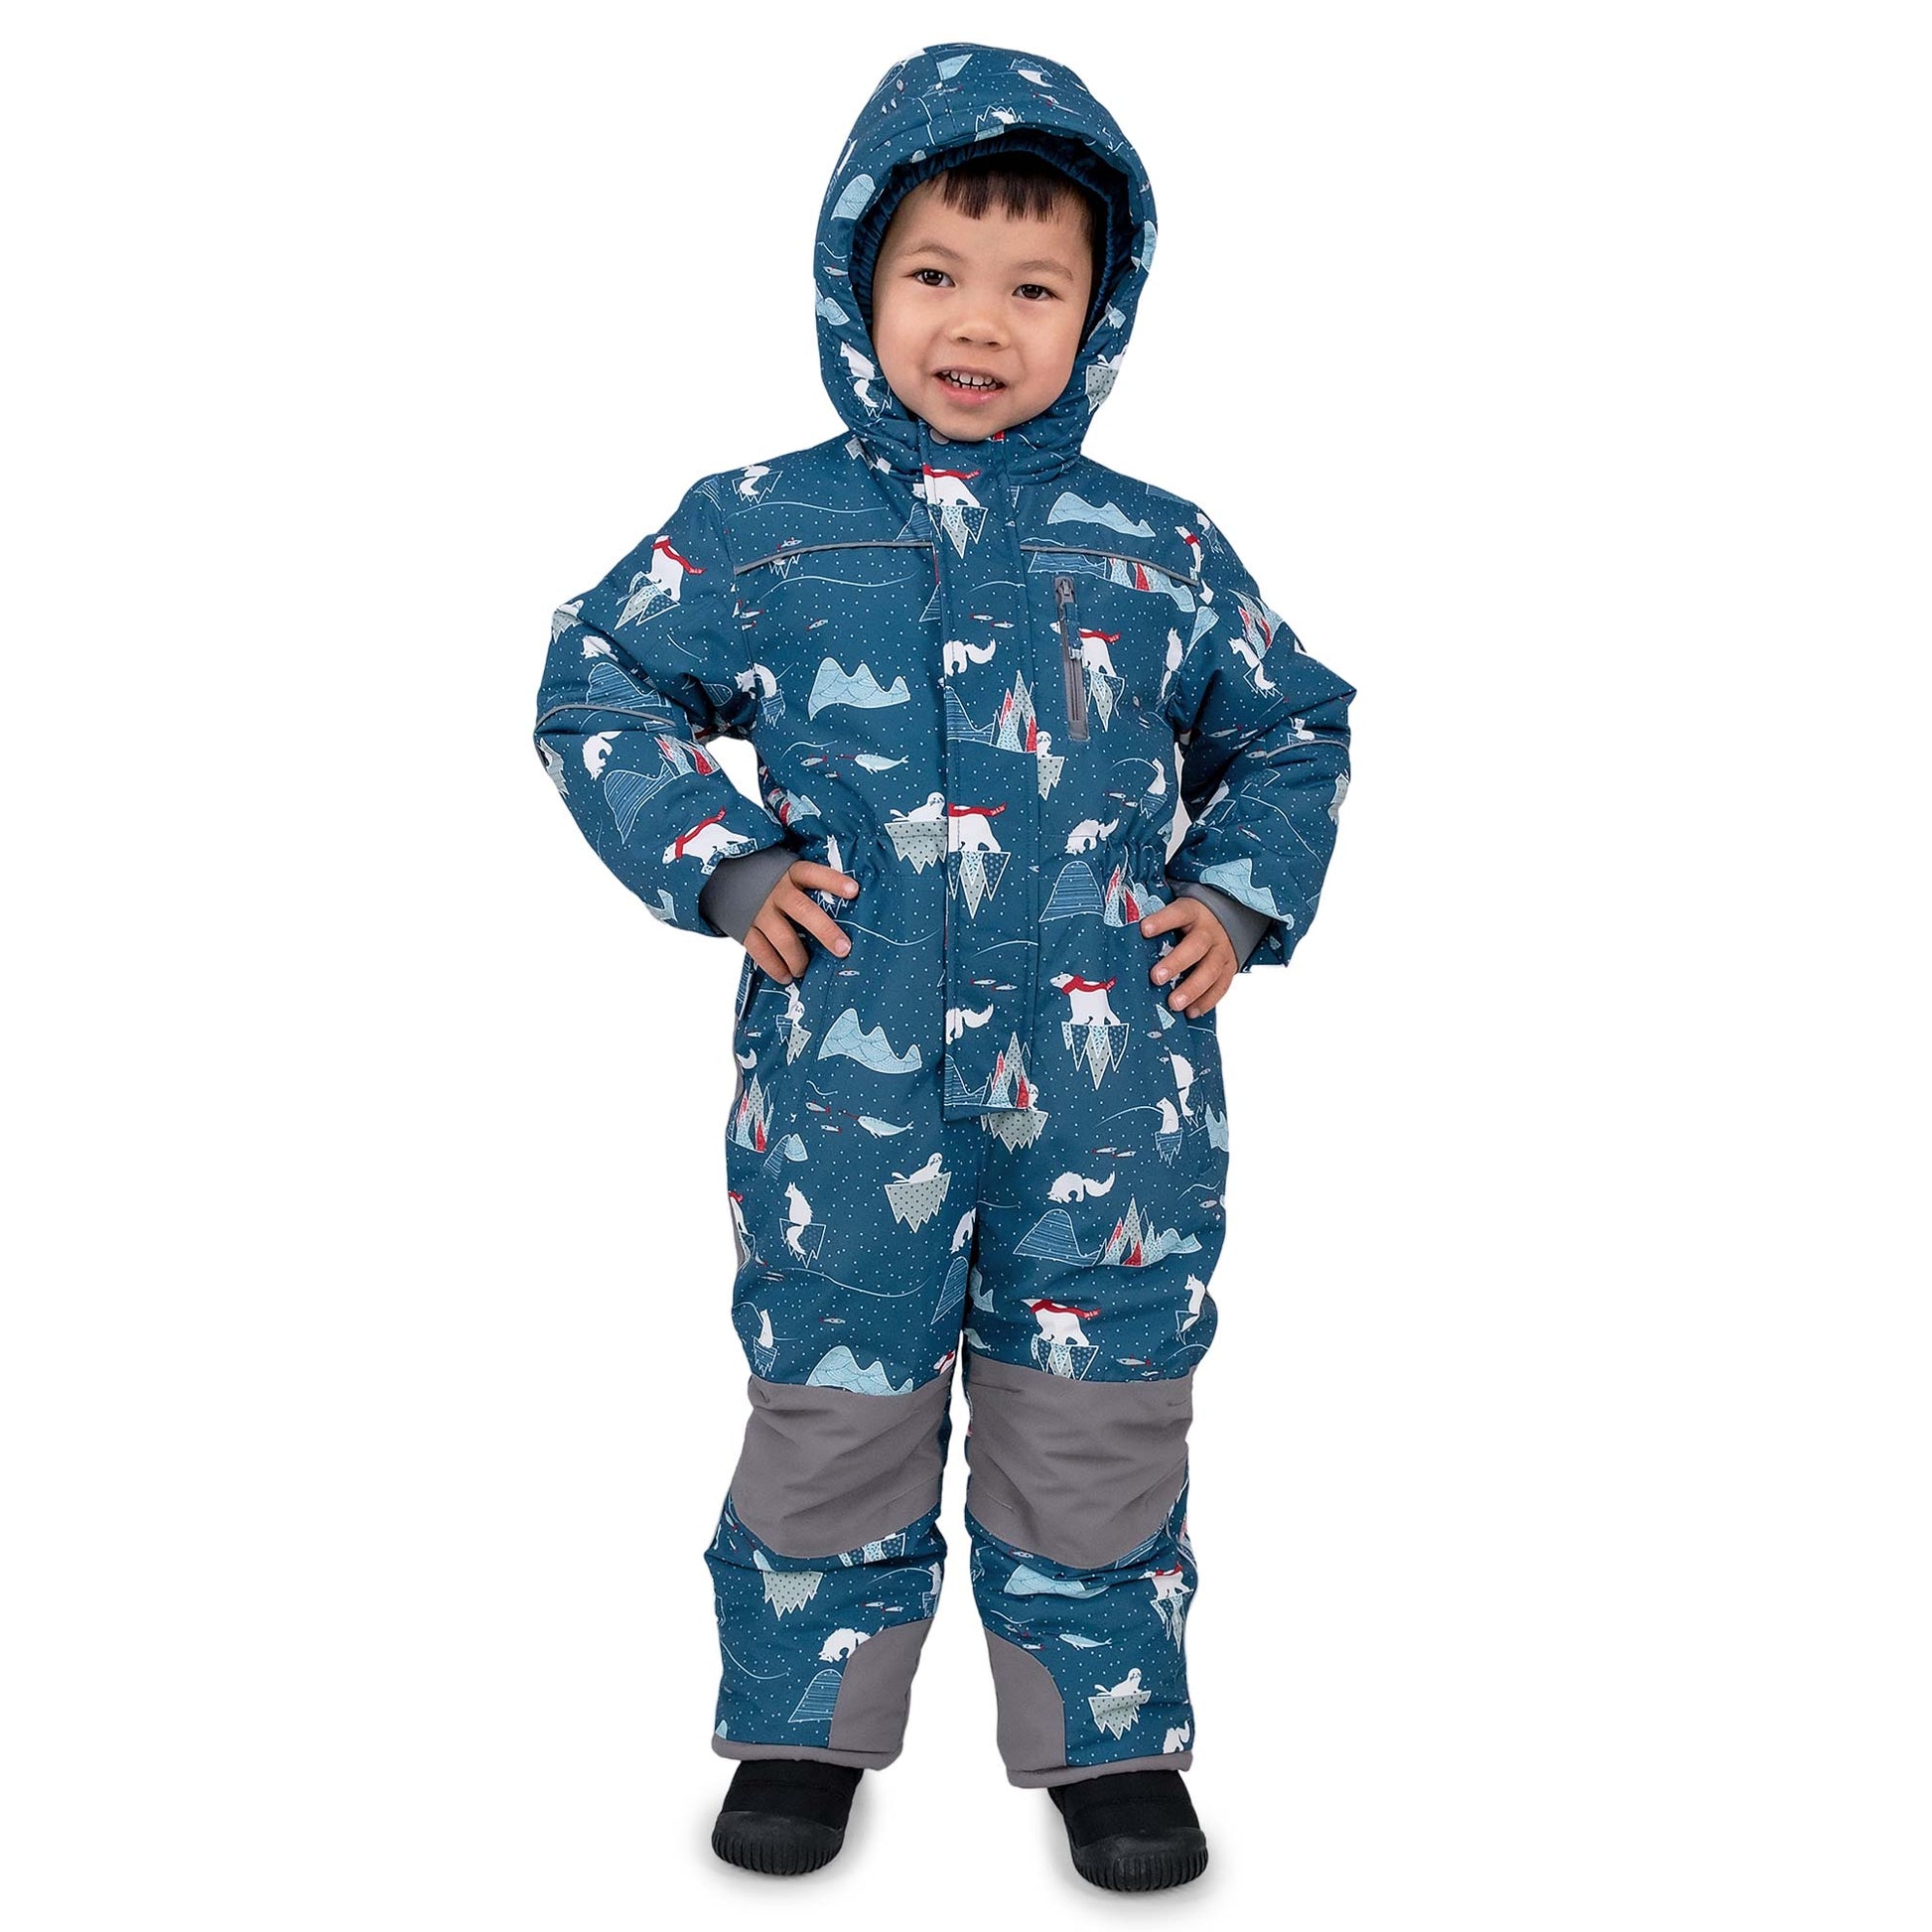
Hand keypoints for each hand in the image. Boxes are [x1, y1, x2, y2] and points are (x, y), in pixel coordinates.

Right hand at [744, 861, 859, 982]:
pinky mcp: (743, 926)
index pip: (814, 874)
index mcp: (790, 873)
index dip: (833, 881)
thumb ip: (808, 886)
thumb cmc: (769, 878)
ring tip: (805, 970)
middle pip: (803, 910)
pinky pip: (759, 950)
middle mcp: (775, 890)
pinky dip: (774, 966)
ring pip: (782, 937)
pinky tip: (786, 975)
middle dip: (825, 931)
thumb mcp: (787, 871)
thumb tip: (845, 911)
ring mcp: (759, 910)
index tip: (854, 891)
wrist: (724, 875)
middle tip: (843, 949)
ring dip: (798, 958)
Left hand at [1137, 897, 1234, 1016]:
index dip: (1162, 921)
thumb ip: (1159, 923)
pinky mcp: (1230, 968)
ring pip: (1211, 970)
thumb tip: (1125, 934)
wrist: (1226, 921)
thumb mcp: (1178, 913)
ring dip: (1192, 989)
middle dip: (1176, 963)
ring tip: (1174, 1003)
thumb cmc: (1190, 921)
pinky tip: (1191, 1012)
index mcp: (1193, 912)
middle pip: (1196, 946)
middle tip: (1156, 977)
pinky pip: (1221, 986)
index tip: (1144, 930)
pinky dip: (1207, 1001)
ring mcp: (1222, 951)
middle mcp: (1210, 931)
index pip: (1178, 913)